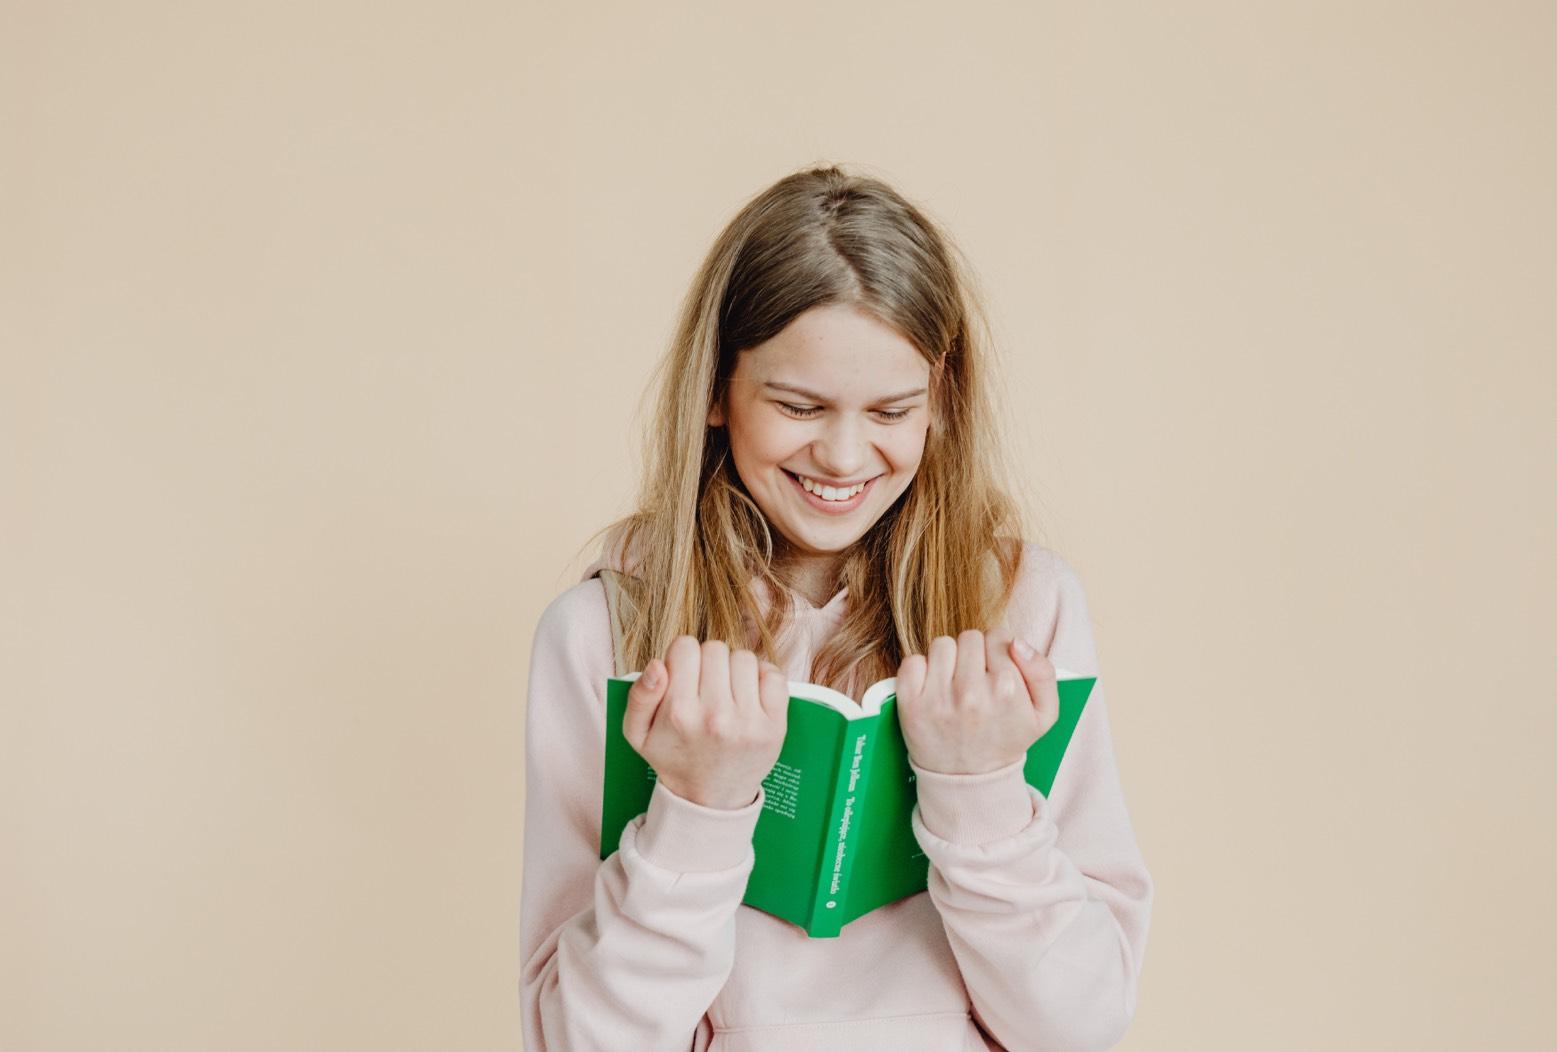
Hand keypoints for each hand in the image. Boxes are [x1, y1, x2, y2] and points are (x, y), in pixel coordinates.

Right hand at [621, 636, 789, 809]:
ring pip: (744, 658)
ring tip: (727, 692)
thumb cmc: (675, 759)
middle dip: (708, 663)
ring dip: (735, 669)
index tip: (684, 676)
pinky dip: (764, 677)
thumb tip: (658, 665)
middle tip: (706, 687)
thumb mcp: (638, 734)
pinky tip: (750, 693)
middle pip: (715, 649)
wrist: (710, 800)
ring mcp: (748, 721)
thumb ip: (639, 696)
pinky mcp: (774, 726)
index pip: (685, 646)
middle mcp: (715, 716)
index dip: (682, 658)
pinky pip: (774, 675)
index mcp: (679, 713)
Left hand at [894, 629, 1058, 775]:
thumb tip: (1016, 642)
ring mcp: (938, 698)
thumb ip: (1042, 671)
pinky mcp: (911, 704)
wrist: (971, 779)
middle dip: (974, 654)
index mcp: (1006, 689)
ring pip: (942, 645)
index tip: (995, 671)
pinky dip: (921, 670)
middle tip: (975, 680)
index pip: (998, 637)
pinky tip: (933, 688)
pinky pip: (913, 661)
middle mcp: (971, 692)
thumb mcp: (1044, 714)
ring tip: (955, 684)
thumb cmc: (1006, 739)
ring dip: (948, 659)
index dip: (998, 651)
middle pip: (970, 637)